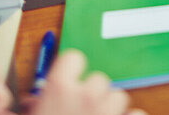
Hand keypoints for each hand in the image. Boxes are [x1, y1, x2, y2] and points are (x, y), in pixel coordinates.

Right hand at [23, 50, 144, 114]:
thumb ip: (31, 109)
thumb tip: (31, 103)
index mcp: (59, 90)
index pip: (73, 59)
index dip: (71, 71)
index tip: (69, 83)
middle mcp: (87, 96)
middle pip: (98, 80)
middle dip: (92, 95)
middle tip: (81, 113)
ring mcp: (109, 112)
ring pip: (118, 96)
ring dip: (111, 109)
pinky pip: (137, 114)